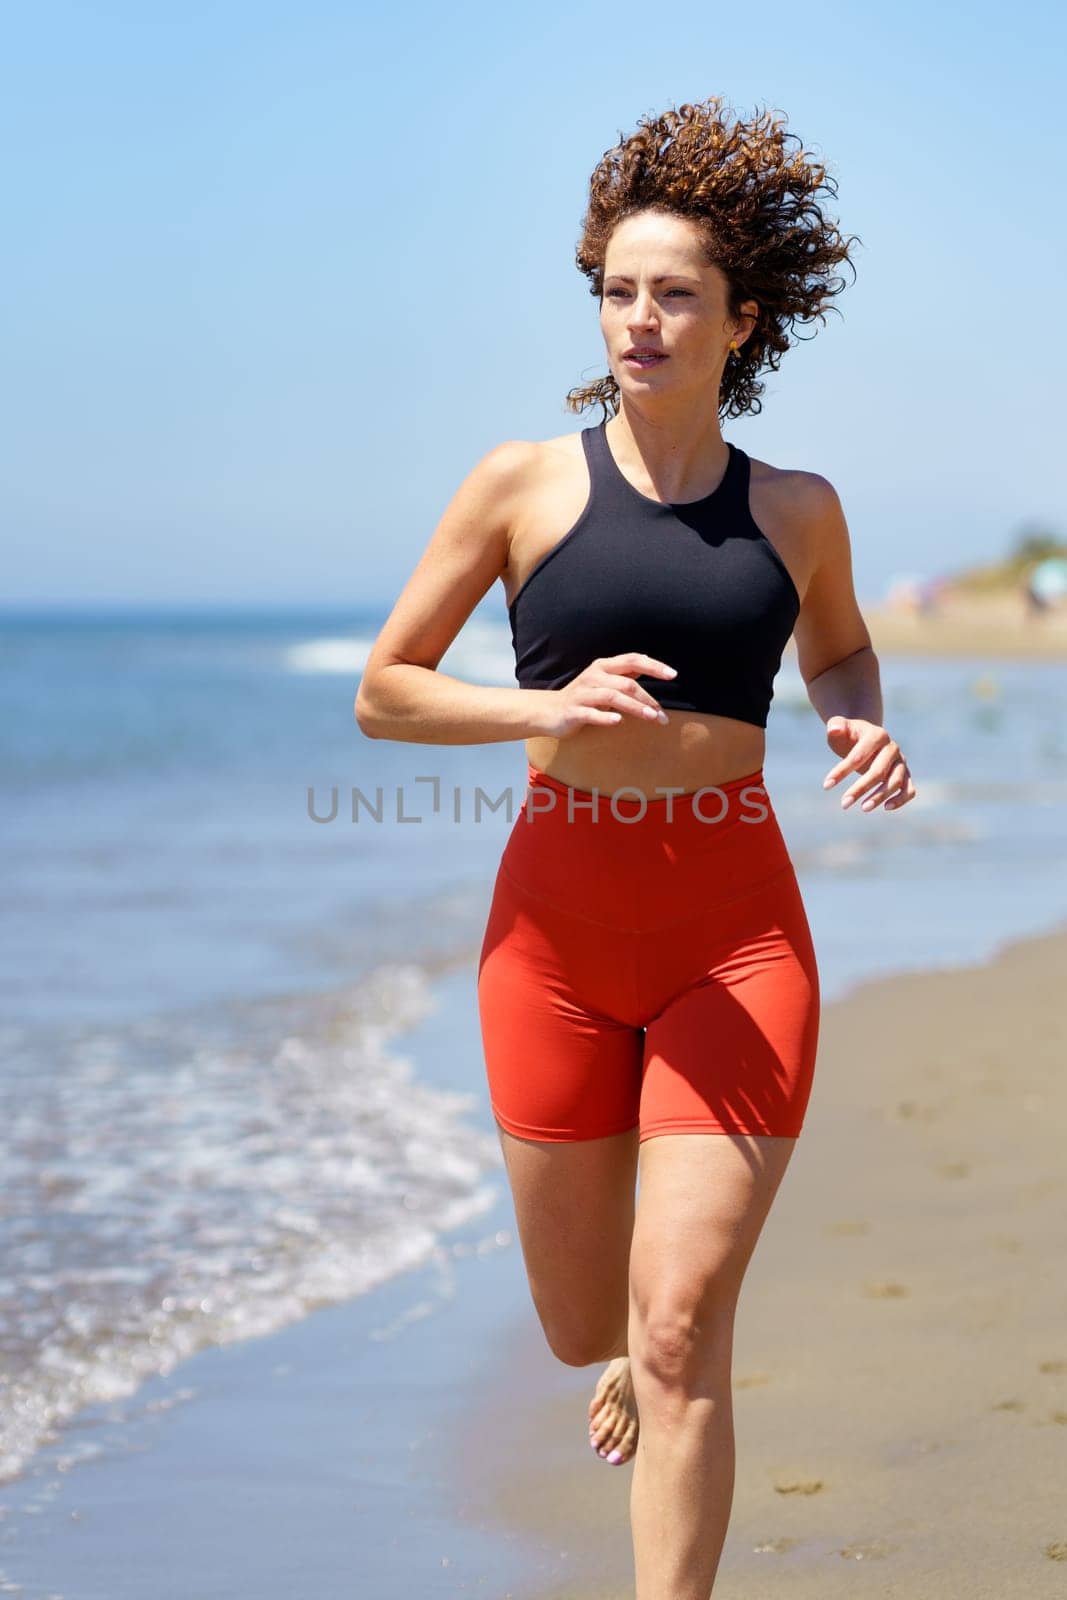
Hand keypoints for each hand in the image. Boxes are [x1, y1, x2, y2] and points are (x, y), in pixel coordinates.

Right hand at [531, 653, 675, 740]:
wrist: (548, 711)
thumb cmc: (583, 697)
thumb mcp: (604, 682)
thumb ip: (624, 674)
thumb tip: (649, 664)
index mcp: (603, 667)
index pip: (632, 660)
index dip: (654, 666)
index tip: (673, 674)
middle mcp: (593, 676)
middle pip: (626, 682)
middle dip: (647, 698)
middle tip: (662, 715)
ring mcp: (583, 693)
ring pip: (612, 696)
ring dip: (634, 707)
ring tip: (651, 717)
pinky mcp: (573, 711)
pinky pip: (590, 713)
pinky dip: (605, 716)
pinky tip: (617, 721)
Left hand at [822, 716, 915, 812]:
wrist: (865, 737)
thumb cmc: (849, 734)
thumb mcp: (840, 726)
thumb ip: (836, 725)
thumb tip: (834, 730)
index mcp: (878, 735)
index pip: (859, 755)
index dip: (842, 770)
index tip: (826, 785)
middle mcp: (893, 748)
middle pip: (879, 771)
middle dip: (860, 788)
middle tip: (844, 804)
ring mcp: (901, 762)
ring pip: (895, 782)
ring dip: (880, 797)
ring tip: (863, 808)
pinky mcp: (905, 775)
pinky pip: (909, 790)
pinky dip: (901, 799)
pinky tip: (886, 808)